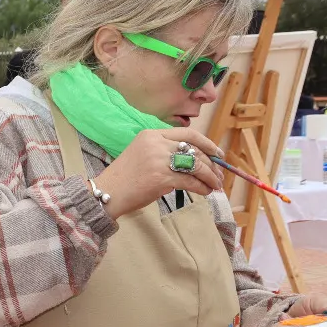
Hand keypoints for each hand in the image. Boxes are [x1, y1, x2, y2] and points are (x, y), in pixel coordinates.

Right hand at [92, 128, 224, 217]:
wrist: (107, 193)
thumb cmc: (125, 177)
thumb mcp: (143, 154)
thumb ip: (164, 152)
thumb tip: (194, 160)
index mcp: (151, 135)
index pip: (187, 134)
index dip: (207, 144)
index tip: (218, 154)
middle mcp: (157, 144)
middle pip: (195, 151)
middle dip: (212, 165)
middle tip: (219, 176)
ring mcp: (159, 160)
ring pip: (196, 166)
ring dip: (210, 177)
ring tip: (215, 185)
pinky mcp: (162, 178)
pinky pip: (191, 181)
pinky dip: (202, 187)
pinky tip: (205, 192)